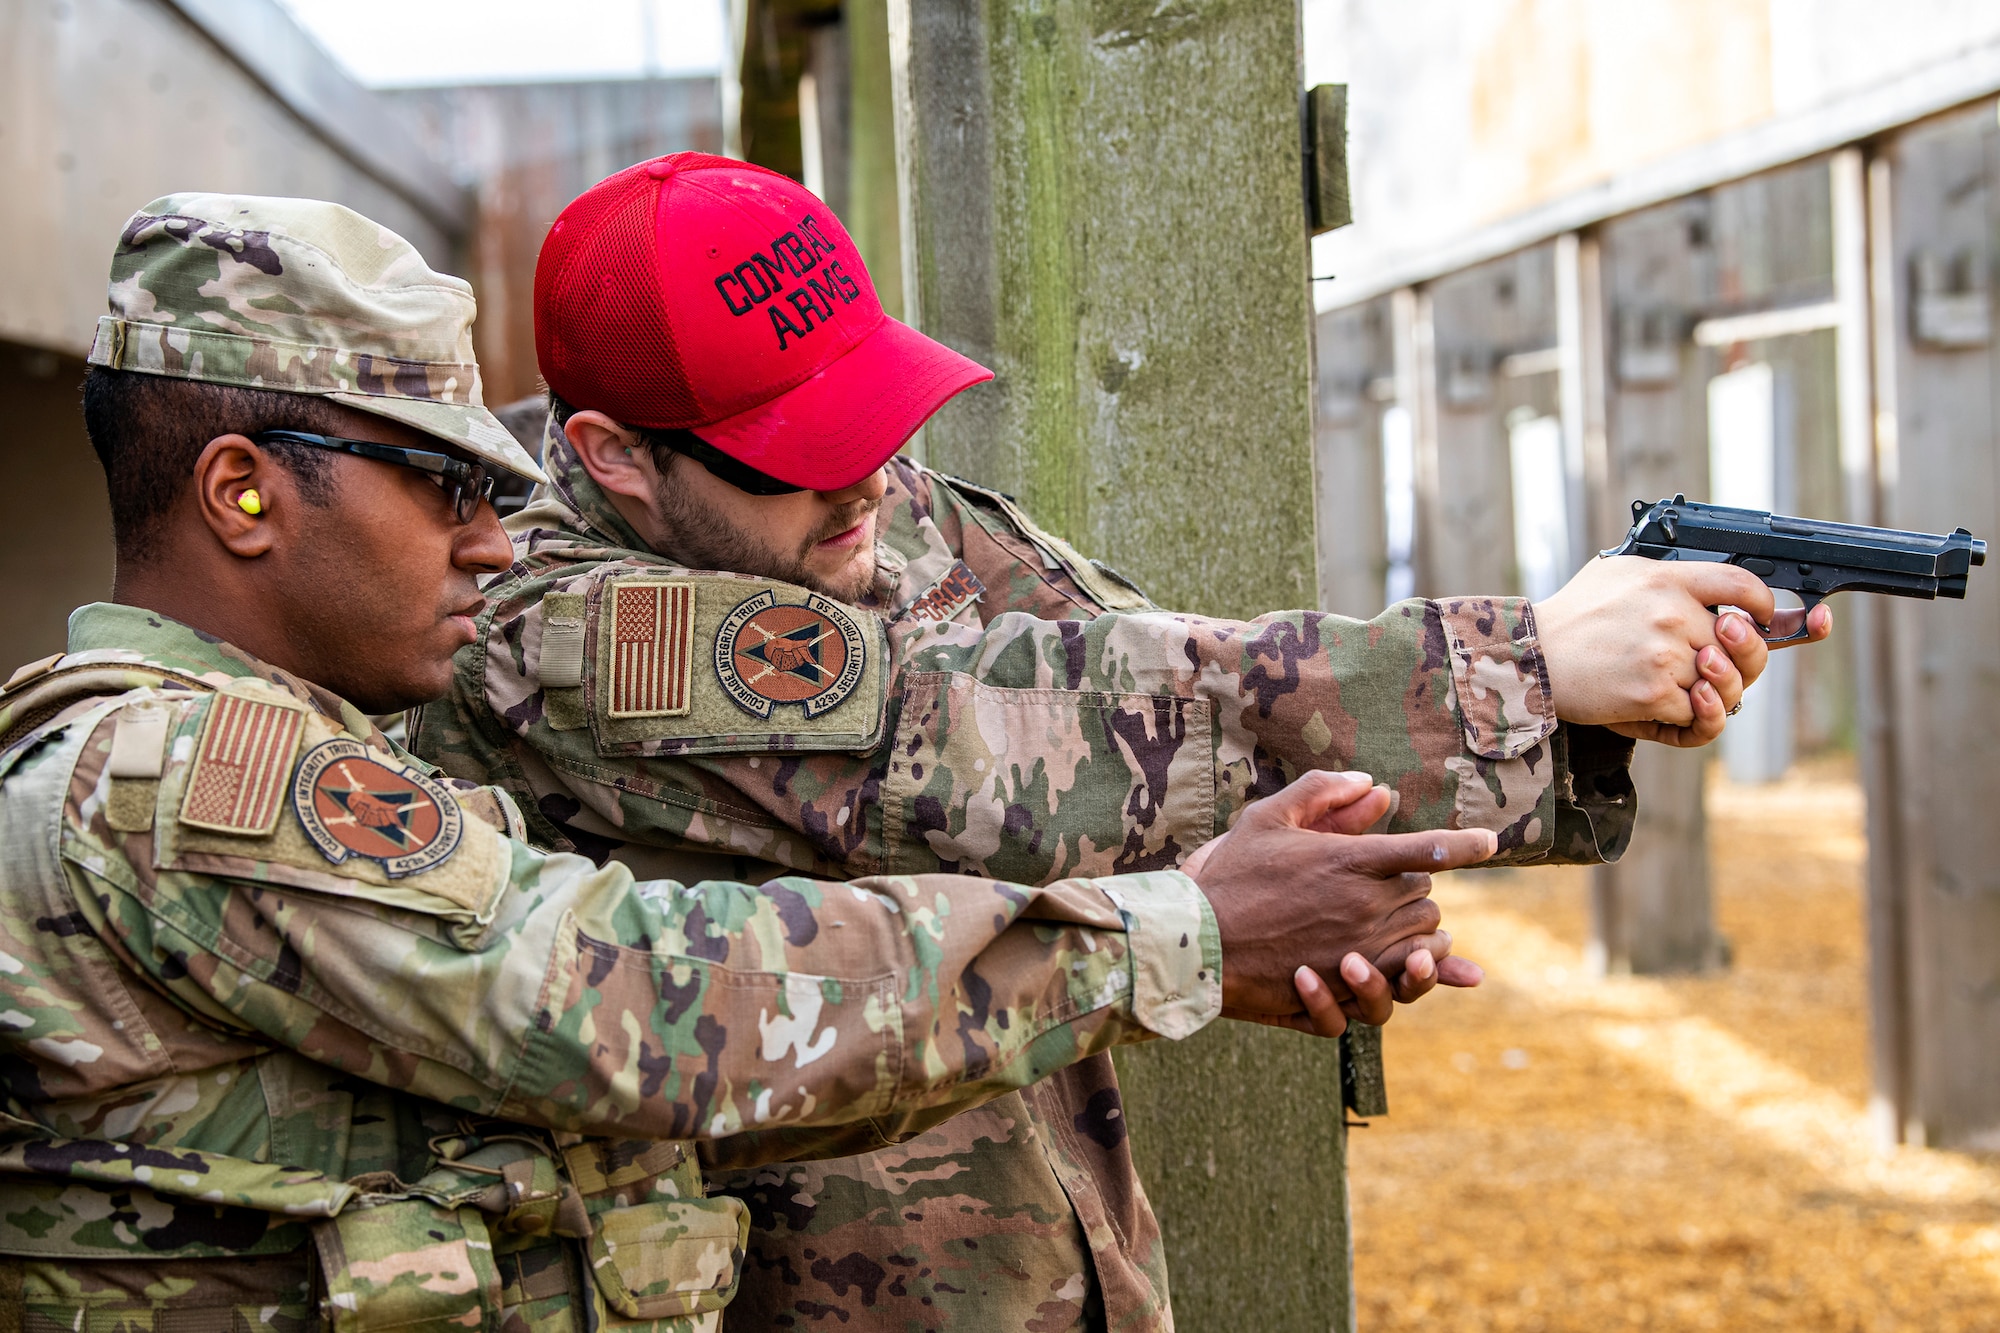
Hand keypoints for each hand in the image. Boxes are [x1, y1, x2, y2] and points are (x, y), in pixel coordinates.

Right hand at [1188, 770, 1496, 1036]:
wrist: (1195, 945)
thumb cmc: (1229, 878)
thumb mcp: (1265, 819)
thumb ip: (1320, 793)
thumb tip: (1371, 783)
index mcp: (1349, 861)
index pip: (1429, 849)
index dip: (1467, 845)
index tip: (1494, 843)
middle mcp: (1363, 906)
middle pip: (1426, 896)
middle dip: (1413, 890)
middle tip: (1384, 887)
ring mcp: (1359, 951)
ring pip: (1424, 939)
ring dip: (1421, 931)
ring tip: (1403, 926)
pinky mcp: (1347, 989)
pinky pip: (1405, 983)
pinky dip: (1416, 974)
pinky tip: (1415, 965)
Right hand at [1534, 556, 1832, 744]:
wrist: (1530, 656)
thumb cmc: (1572, 617)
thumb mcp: (1619, 575)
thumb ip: (1668, 579)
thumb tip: (1715, 595)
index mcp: (1667, 578)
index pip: (1743, 584)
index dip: (1763, 605)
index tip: (1761, 618)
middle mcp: (1672, 613)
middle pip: (1743, 642)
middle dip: (1742, 660)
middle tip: (1718, 665)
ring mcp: (1664, 654)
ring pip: (1723, 684)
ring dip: (1711, 693)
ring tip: (1689, 690)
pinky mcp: (1652, 693)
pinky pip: (1697, 714)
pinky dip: (1687, 718)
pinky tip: (1665, 708)